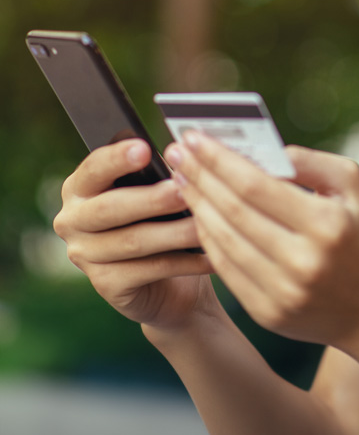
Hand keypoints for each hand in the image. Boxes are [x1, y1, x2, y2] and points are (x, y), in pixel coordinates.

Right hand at [53, 140, 215, 329]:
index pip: (94, 168)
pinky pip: (149, 270)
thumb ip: (157, 175)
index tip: (145, 149)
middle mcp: (73, 220)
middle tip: (184, 191)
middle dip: (152, 199)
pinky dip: (185, 262)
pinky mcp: (106, 285)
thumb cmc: (161, 219)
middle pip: (110, 208)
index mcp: (81, 187)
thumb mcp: (156, 190)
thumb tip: (181, 158)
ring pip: (133, 241)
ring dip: (174, 232)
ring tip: (204, 223)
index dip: (118, 158)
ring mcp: (84, 256)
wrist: (169, 279)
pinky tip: (210, 254)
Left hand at [165, 134, 358, 350]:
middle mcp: (303, 261)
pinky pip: (226, 268)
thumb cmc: (356, 233)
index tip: (194, 137)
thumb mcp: (351, 186)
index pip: (256, 187)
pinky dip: (207, 237)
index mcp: (326, 224)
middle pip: (234, 212)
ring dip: (196, 205)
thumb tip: (265, 150)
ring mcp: (283, 292)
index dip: (219, 160)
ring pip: (223, 241)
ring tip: (181, 177)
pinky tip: (198, 212)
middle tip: (176, 152)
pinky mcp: (267, 314)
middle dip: (199, 177)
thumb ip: (311, 162)